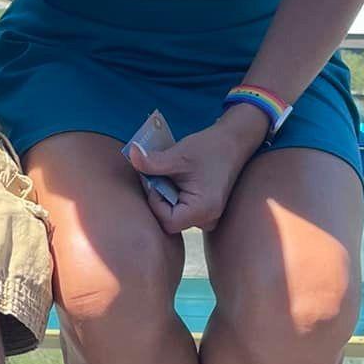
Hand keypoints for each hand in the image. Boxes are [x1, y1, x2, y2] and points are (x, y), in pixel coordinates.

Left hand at [129, 110, 261, 233]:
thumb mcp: (178, 155)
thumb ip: (152, 162)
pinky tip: (177, 179)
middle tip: (160, 175)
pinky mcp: (206, 210)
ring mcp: (208, 217)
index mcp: (203, 211)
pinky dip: (174, 195)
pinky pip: (183, 209)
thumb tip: (131, 155)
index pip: (166, 221)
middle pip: (170, 220)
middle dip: (159, 198)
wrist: (233, 142)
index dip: (155, 201)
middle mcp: (208, 220)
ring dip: (167, 196)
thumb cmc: (208, 148)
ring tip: (170, 175)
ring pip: (175, 215)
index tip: (155, 179)